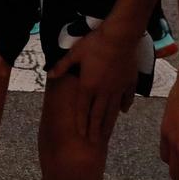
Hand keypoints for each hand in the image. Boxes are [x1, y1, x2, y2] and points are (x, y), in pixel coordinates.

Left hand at [47, 22, 137, 141]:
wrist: (119, 37)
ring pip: (112, 110)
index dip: (81, 123)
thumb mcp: (74, 53)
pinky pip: (127, 97)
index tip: (81, 135)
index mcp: (88, 85)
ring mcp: (117, 88)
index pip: (83, 109)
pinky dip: (124, 106)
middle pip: (98, 114)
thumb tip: (49, 74)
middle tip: (93, 142)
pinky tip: (123, 112)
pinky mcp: (129, 83)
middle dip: (95, 129)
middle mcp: (103, 91)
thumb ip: (62, 66)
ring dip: (108, 123)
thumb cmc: (95, 43)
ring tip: (106, 134)